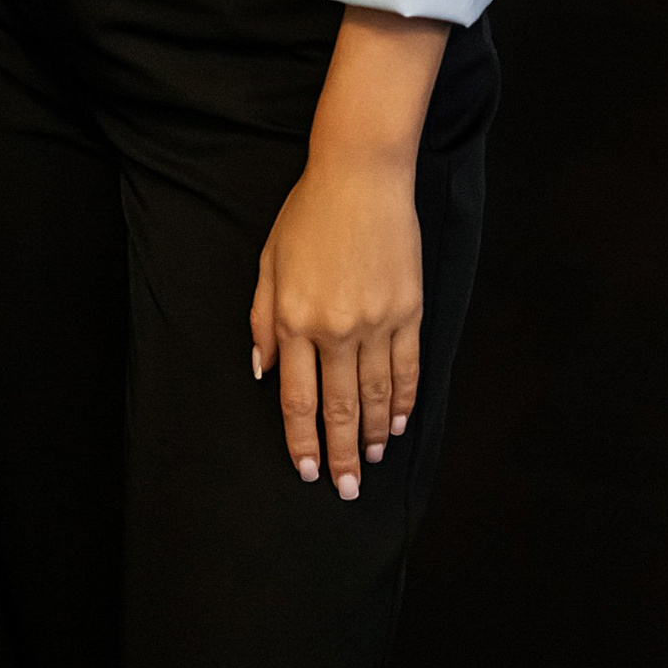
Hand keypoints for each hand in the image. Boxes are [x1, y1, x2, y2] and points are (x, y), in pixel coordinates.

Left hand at [249, 6, 447, 498]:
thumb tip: (259, 370)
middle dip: (341, 454)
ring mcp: (376, 321)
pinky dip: (403, 401)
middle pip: (340, 407)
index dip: (302, 438)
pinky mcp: (408, 310)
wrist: (360, 177)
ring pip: (376, 395)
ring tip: (372, 461)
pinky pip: (407, 369)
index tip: (306, 469)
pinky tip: (399, 423)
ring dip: (375, 434)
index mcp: (295, 318)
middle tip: (344, 490)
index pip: (296, 395)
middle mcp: (335, 327)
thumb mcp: (269, 263)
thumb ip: (262, 319)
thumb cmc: (307, 215)